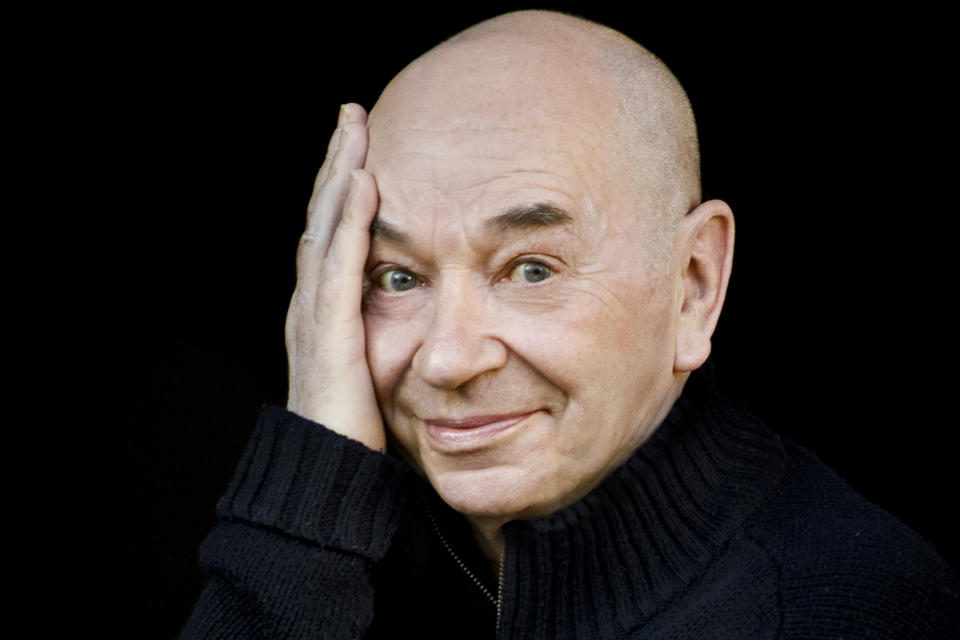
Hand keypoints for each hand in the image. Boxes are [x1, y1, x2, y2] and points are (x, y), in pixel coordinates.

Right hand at [285, 104, 385, 451]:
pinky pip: (338, 266)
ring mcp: (314, 315)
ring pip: (324, 228)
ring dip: (338, 174)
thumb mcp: (379, 370)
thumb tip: (423, 309)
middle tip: (353, 114)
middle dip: (337, 163)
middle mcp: (312, 303)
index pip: (335, 233)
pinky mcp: (327, 333)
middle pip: (322, 217)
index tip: (364, 146)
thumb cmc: (362, 430)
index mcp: (326, 309)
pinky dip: (348, 222)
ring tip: (354, 128)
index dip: (345, 187)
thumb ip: (390, 333)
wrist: (333, 479)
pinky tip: (361, 184)